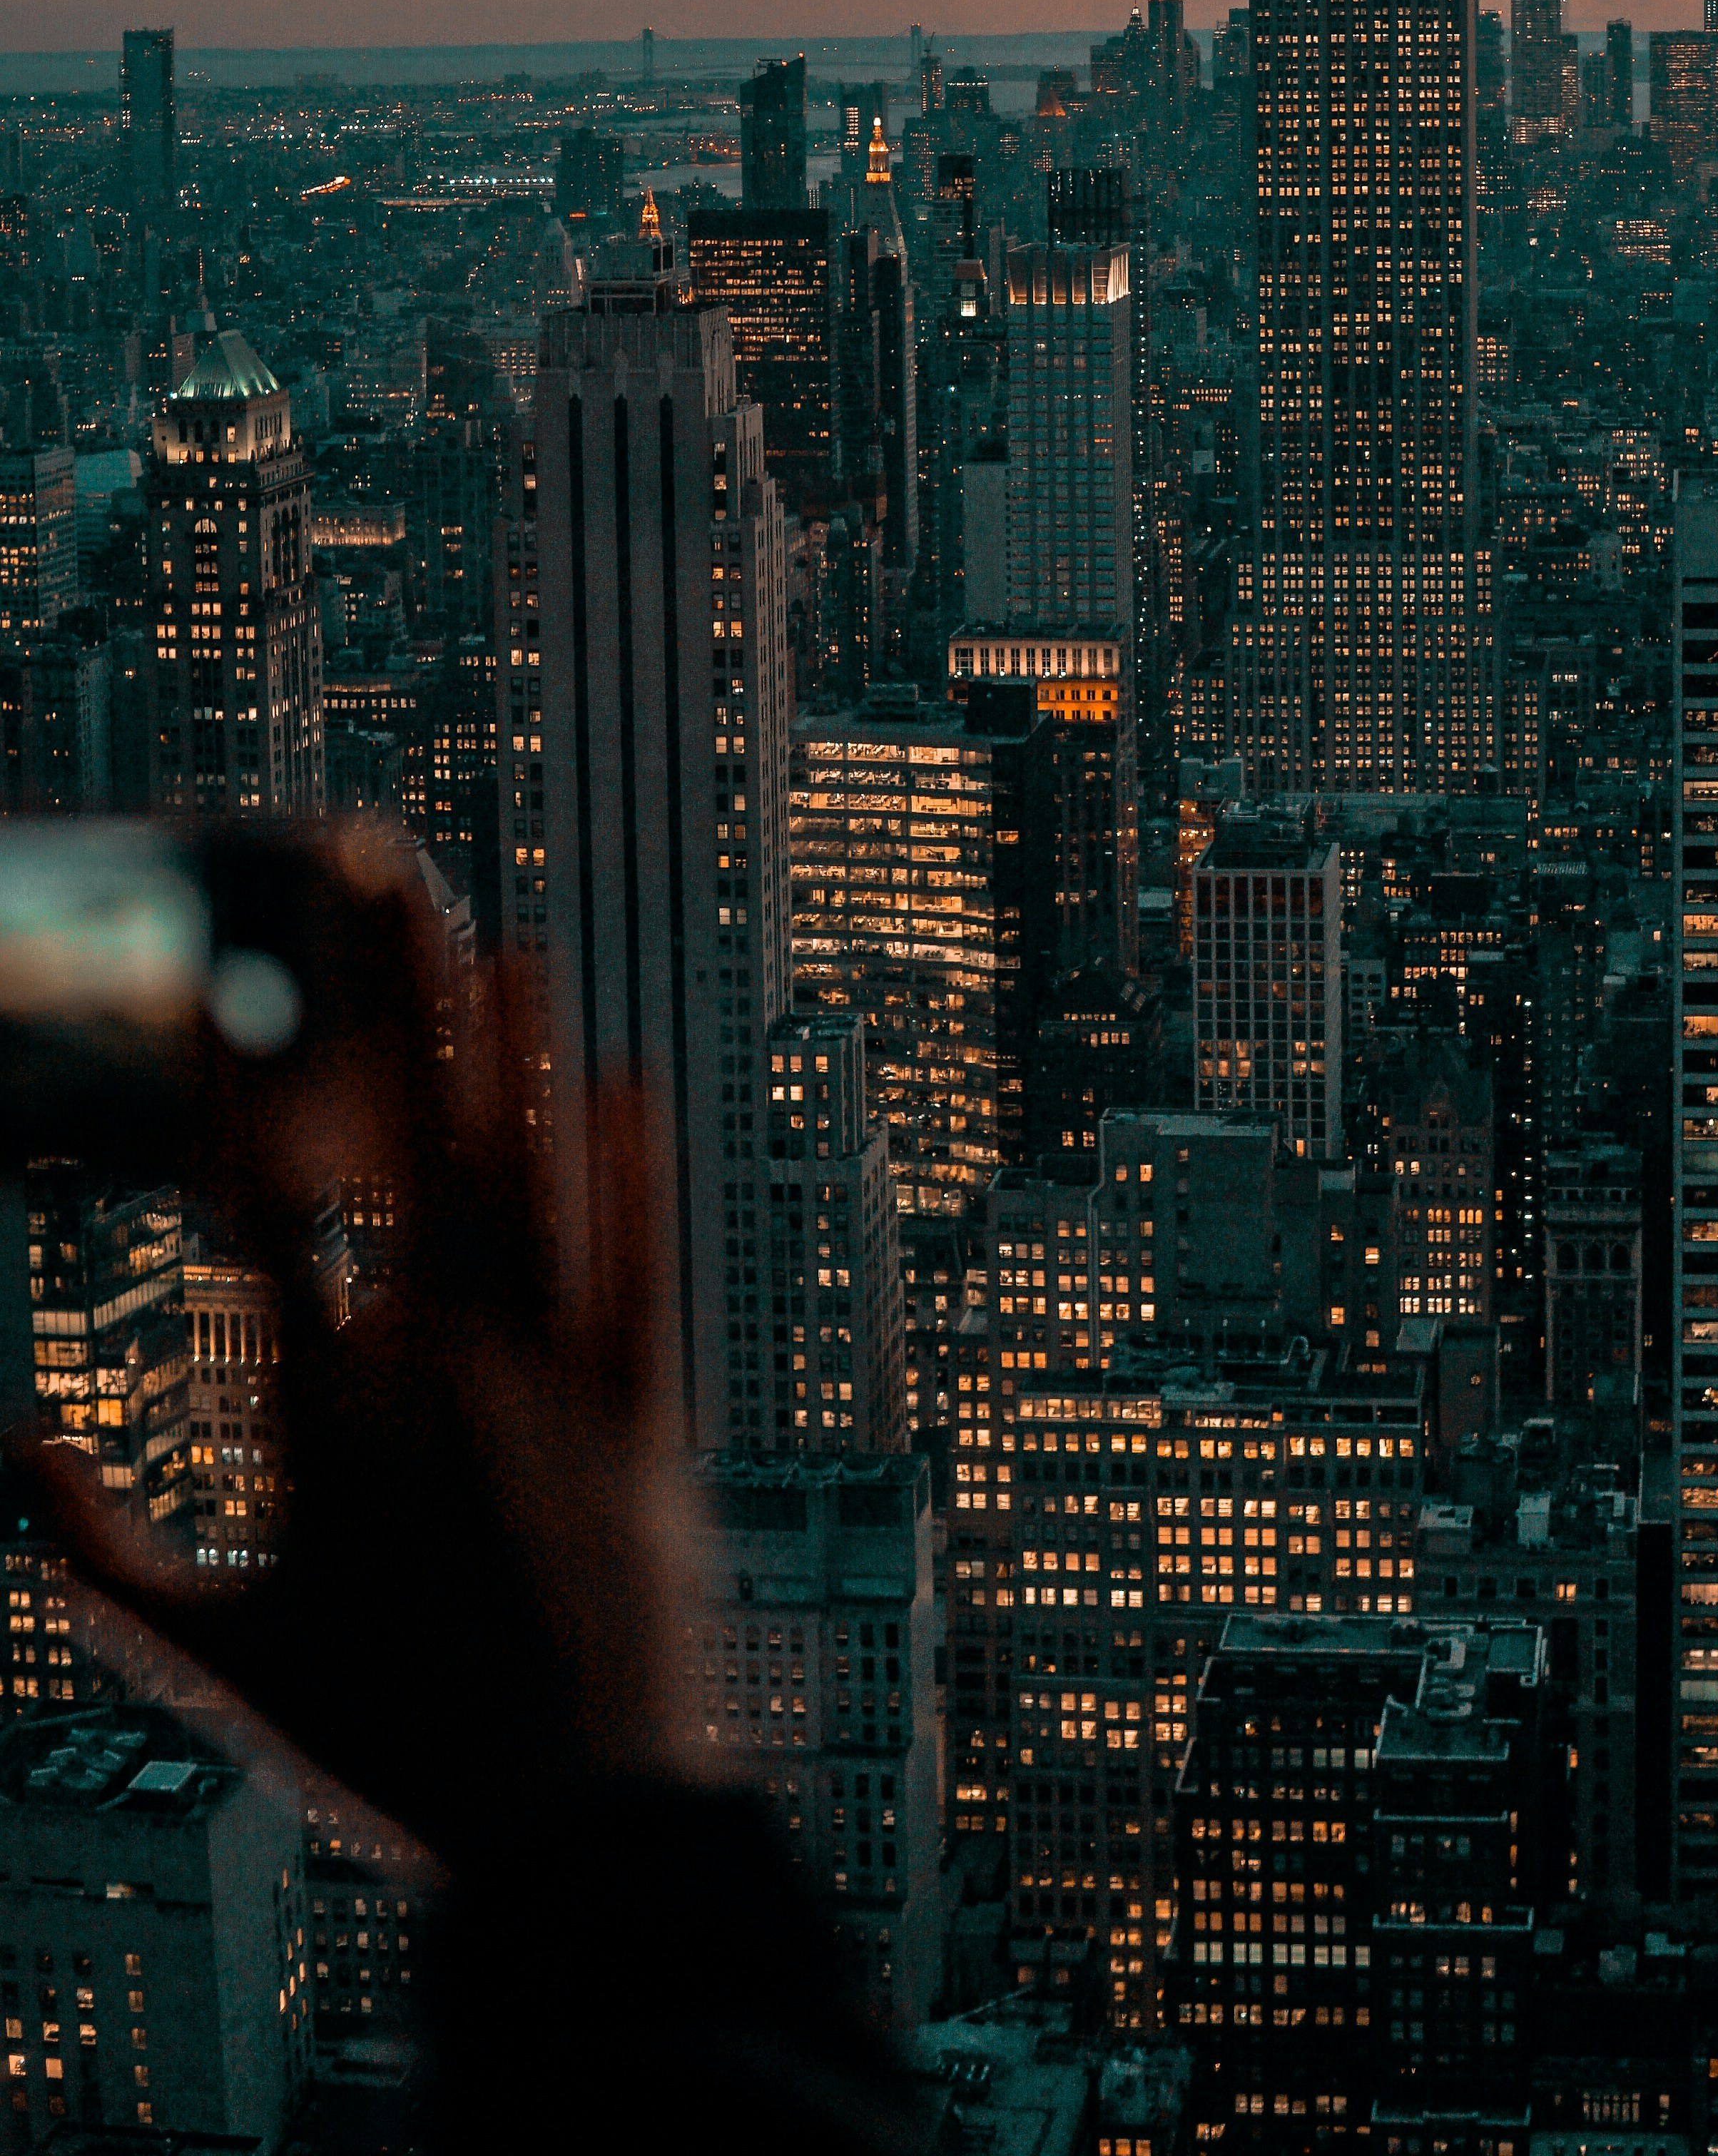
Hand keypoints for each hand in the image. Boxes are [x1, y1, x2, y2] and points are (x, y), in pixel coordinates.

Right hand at [14, 831, 704, 1869]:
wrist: (570, 1828)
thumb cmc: (386, 1746)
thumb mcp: (216, 1661)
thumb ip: (98, 1556)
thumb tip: (10, 1445)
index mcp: (332, 1427)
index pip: (266, 1217)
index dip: (238, 1094)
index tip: (216, 986)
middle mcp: (446, 1382)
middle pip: (414, 1157)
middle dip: (396, 1014)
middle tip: (384, 894)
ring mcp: (557, 1390)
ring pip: (534, 1186)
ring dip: (517, 1059)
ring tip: (506, 944)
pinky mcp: (649, 1416)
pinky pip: (638, 1266)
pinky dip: (632, 1171)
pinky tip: (624, 1078)